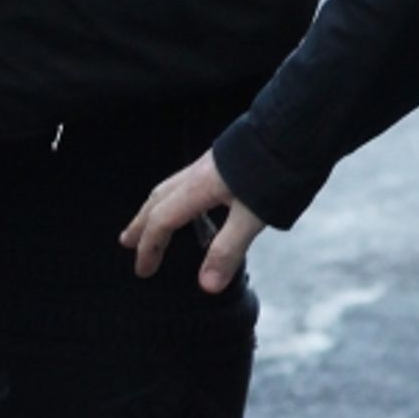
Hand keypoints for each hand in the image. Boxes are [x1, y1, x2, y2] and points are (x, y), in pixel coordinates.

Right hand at [121, 150, 266, 293]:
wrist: (292, 129)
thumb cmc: (274, 172)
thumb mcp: (252, 216)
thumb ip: (228, 250)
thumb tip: (207, 287)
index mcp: (198, 188)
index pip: (162, 221)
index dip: (150, 247)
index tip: (144, 270)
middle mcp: (198, 174)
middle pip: (158, 200)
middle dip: (142, 224)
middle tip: (126, 242)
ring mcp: (209, 164)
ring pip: (171, 188)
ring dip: (156, 208)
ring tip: (151, 223)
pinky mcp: (222, 161)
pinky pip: (187, 182)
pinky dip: (177, 198)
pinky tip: (192, 204)